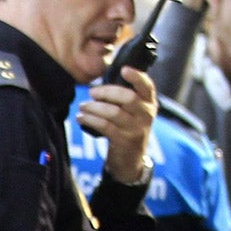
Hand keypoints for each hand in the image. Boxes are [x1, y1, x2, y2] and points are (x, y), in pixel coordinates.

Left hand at [78, 69, 157, 184]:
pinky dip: (90, 120)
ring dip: (94, 107)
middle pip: (128, 97)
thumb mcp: (134, 112)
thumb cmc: (128, 129)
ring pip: (113, 112)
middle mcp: (146, 115)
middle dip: (106, 92)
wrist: (131, 160)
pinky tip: (81, 118)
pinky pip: (104, 126)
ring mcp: (135, 129)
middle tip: (91, 92)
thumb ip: (125, 97)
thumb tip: (101, 84)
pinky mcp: (123, 141)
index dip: (137, 77)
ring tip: (82, 106)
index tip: (124, 69)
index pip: (147, 87)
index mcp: (149, 103)